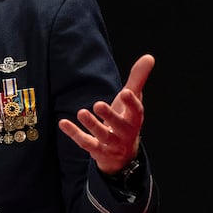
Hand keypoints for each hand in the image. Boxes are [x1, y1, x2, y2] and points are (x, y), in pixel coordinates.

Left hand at [58, 54, 154, 174]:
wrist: (122, 156)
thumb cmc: (126, 120)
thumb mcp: (133, 100)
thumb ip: (138, 79)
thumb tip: (149, 57)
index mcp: (134, 119)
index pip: (136, 111)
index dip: (132, 102)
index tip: (127, 91)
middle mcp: (125, 133)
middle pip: (120, 125)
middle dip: (109, 116)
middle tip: (97, 104)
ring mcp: (111, 143)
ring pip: (102, 136)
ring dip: (92, 125)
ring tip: (81, 112)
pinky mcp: (97, 150)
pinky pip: (86, 143)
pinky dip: (74, 134)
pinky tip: (63, 123)